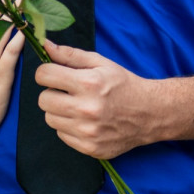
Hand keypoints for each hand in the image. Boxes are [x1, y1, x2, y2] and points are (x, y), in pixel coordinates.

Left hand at [34, 42, 158, 159]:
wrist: (150, 113)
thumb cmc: (123, 84)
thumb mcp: (100, 63)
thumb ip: (70, 55)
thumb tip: (45, 46)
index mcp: (89, 83)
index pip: (44, 76)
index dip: (46, 73)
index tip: (54, 74)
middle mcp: (86, 109)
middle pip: (43, 99)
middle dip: (52, 92)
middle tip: (68, 92)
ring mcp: (88, 132)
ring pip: (50, 119)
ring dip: (59, 111)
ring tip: (77, 106)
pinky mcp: (89, 147)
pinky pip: (61, 134)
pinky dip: (68, 127)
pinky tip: (85, 121)